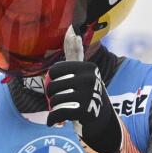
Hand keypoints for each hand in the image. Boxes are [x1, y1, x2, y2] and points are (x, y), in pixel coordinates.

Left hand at [46, 26, 120, 152]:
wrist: (99, 117)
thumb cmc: (85, 92)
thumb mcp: (82, 72)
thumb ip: (75, 52)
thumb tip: (72, 30)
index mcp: (87, 68)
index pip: (55, 71)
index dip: (52, 80)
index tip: (60, 85)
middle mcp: (90, 79)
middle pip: (53, 86)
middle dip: (51, 96)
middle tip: (59, 100)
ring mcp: (88, 95)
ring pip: (55, 101)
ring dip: (54, 108)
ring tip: (62, 108)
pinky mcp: (85, 112)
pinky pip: (58, 113)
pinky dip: (52, 119)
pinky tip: (52, 122)